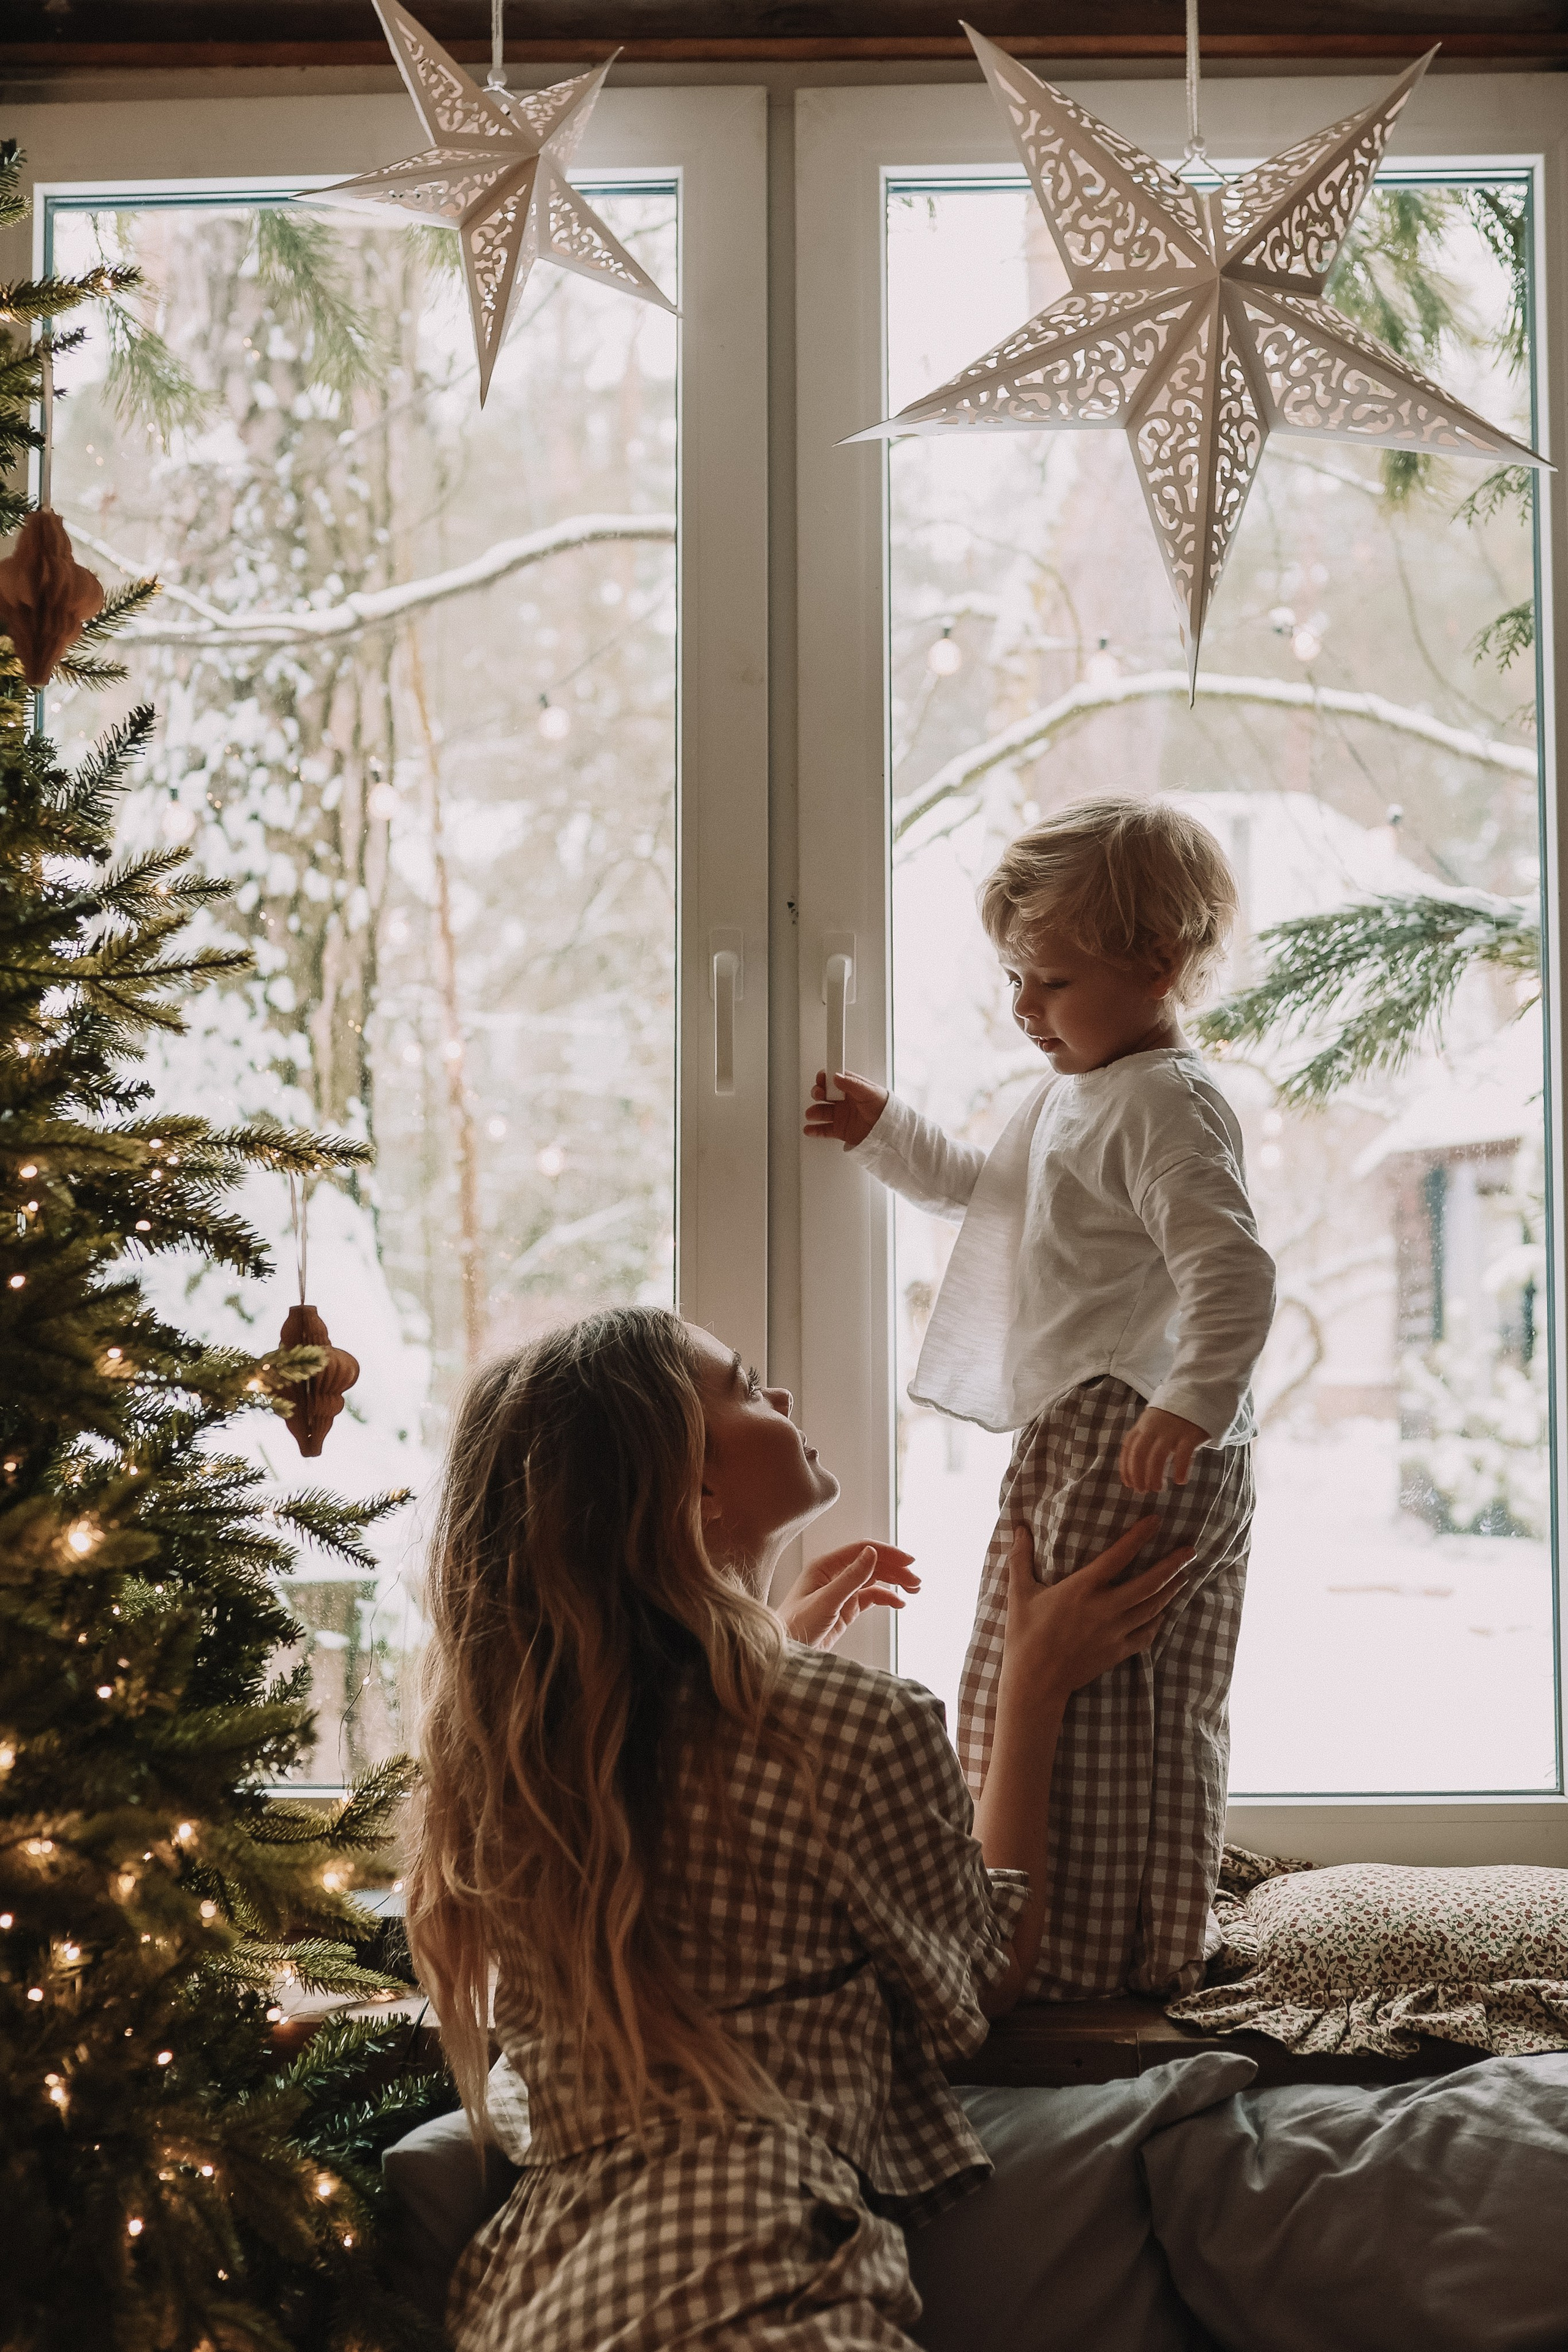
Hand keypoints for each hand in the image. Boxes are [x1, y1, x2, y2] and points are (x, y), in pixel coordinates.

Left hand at [776, 1541, 918, 1650]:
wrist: (786, 1651)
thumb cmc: (796, 1625)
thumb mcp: (826, 1601)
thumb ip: (851, 1578)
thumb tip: (872, 1553)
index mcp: (825, 1566)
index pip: (862, 1550)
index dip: (888, 1553)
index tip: (909, 1561)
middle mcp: (834, 1575)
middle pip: (871, 1563)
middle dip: (896, 1569)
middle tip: (917, 1581)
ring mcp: (841, 1592)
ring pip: (873, 1579)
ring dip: (894, 1582)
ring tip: (915, 1589)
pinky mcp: (845, 1609)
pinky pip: (870, 1597)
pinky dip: (886, 1598)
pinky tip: (899, 1603)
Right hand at [803, 1070, 887, 1150]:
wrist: (891, 1132)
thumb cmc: (885, 1109)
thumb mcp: (870, 1092)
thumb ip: (852, 1084)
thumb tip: (836, 1076)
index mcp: (852, 1088)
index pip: (833, 1079)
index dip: (825, 1078)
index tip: (821, 1079)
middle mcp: (845, 1101)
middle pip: (824, 1094)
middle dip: (817, 1093)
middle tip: (818, 1095)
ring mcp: (841, 1115)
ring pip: (822, 1111)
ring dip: (814, 1111)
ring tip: (812, 1114)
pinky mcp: (841, 1130)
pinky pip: (824, 1129)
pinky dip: (815, 1130)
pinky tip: (810, 1129)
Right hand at [998, 1520, 1188, 1702]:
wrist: (1035, 1682)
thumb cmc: (1024, 1635)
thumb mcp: (1019, 1594)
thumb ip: (1020, 1559)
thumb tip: (1017, 1529)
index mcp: (1081, 1589)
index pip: (1117, 1556)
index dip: (1139, 1537)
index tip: (1156, 1521)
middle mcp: (1103, 1609)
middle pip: (1148, 1583)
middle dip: (1172, 1565)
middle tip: (1190, 1550)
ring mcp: (1114, 1632)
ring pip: (1152, 1607)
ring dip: (1170, 1590)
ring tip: (1184, 1575)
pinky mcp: (1117, 1652)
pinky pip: (1146, 1634)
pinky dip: (1158, 1622)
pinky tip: (1164, 1613)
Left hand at [1118, 1406, 1206, 1492]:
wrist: (1199, 1395)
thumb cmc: (1174, 1416)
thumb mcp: (1154, 1422)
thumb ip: (1146, 1439)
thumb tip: (1137, 1469)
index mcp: (1143, 1425)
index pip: (1128, 1448)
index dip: (1126, 1468)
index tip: (1128, 1483)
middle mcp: (1154, 1427)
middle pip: (1139, 1454)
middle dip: (1138, 1475)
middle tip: (1142, 1491)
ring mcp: (1172, 1430)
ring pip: (1158, 1457)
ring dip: (1155, 1476)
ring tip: (1158, 1489)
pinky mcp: (1191, 1434)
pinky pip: (1183, 1455)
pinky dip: (1180, 1470)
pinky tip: (1180, 1481)